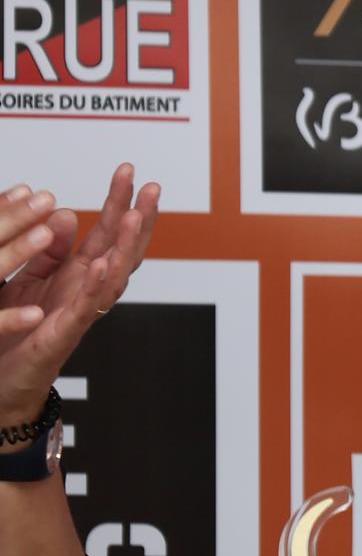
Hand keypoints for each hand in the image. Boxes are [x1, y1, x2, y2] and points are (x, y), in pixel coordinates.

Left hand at [0, 166, 160, 413]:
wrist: (0, 383)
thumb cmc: (13, 333)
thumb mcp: (26, 277)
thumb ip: (48, 248)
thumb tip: (69, 214)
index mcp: (75, 272)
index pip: (105, 230)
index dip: (118, 201)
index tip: (128, 173)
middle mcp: (84, 288)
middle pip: (122, 247)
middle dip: (139, 216)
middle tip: (152, 188)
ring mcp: (80, 309)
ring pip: (115, 274)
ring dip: (127, 245)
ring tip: (135, 217)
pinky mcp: (64, 332)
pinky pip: (86, 306)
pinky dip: (97, 285)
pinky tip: (104, 264)